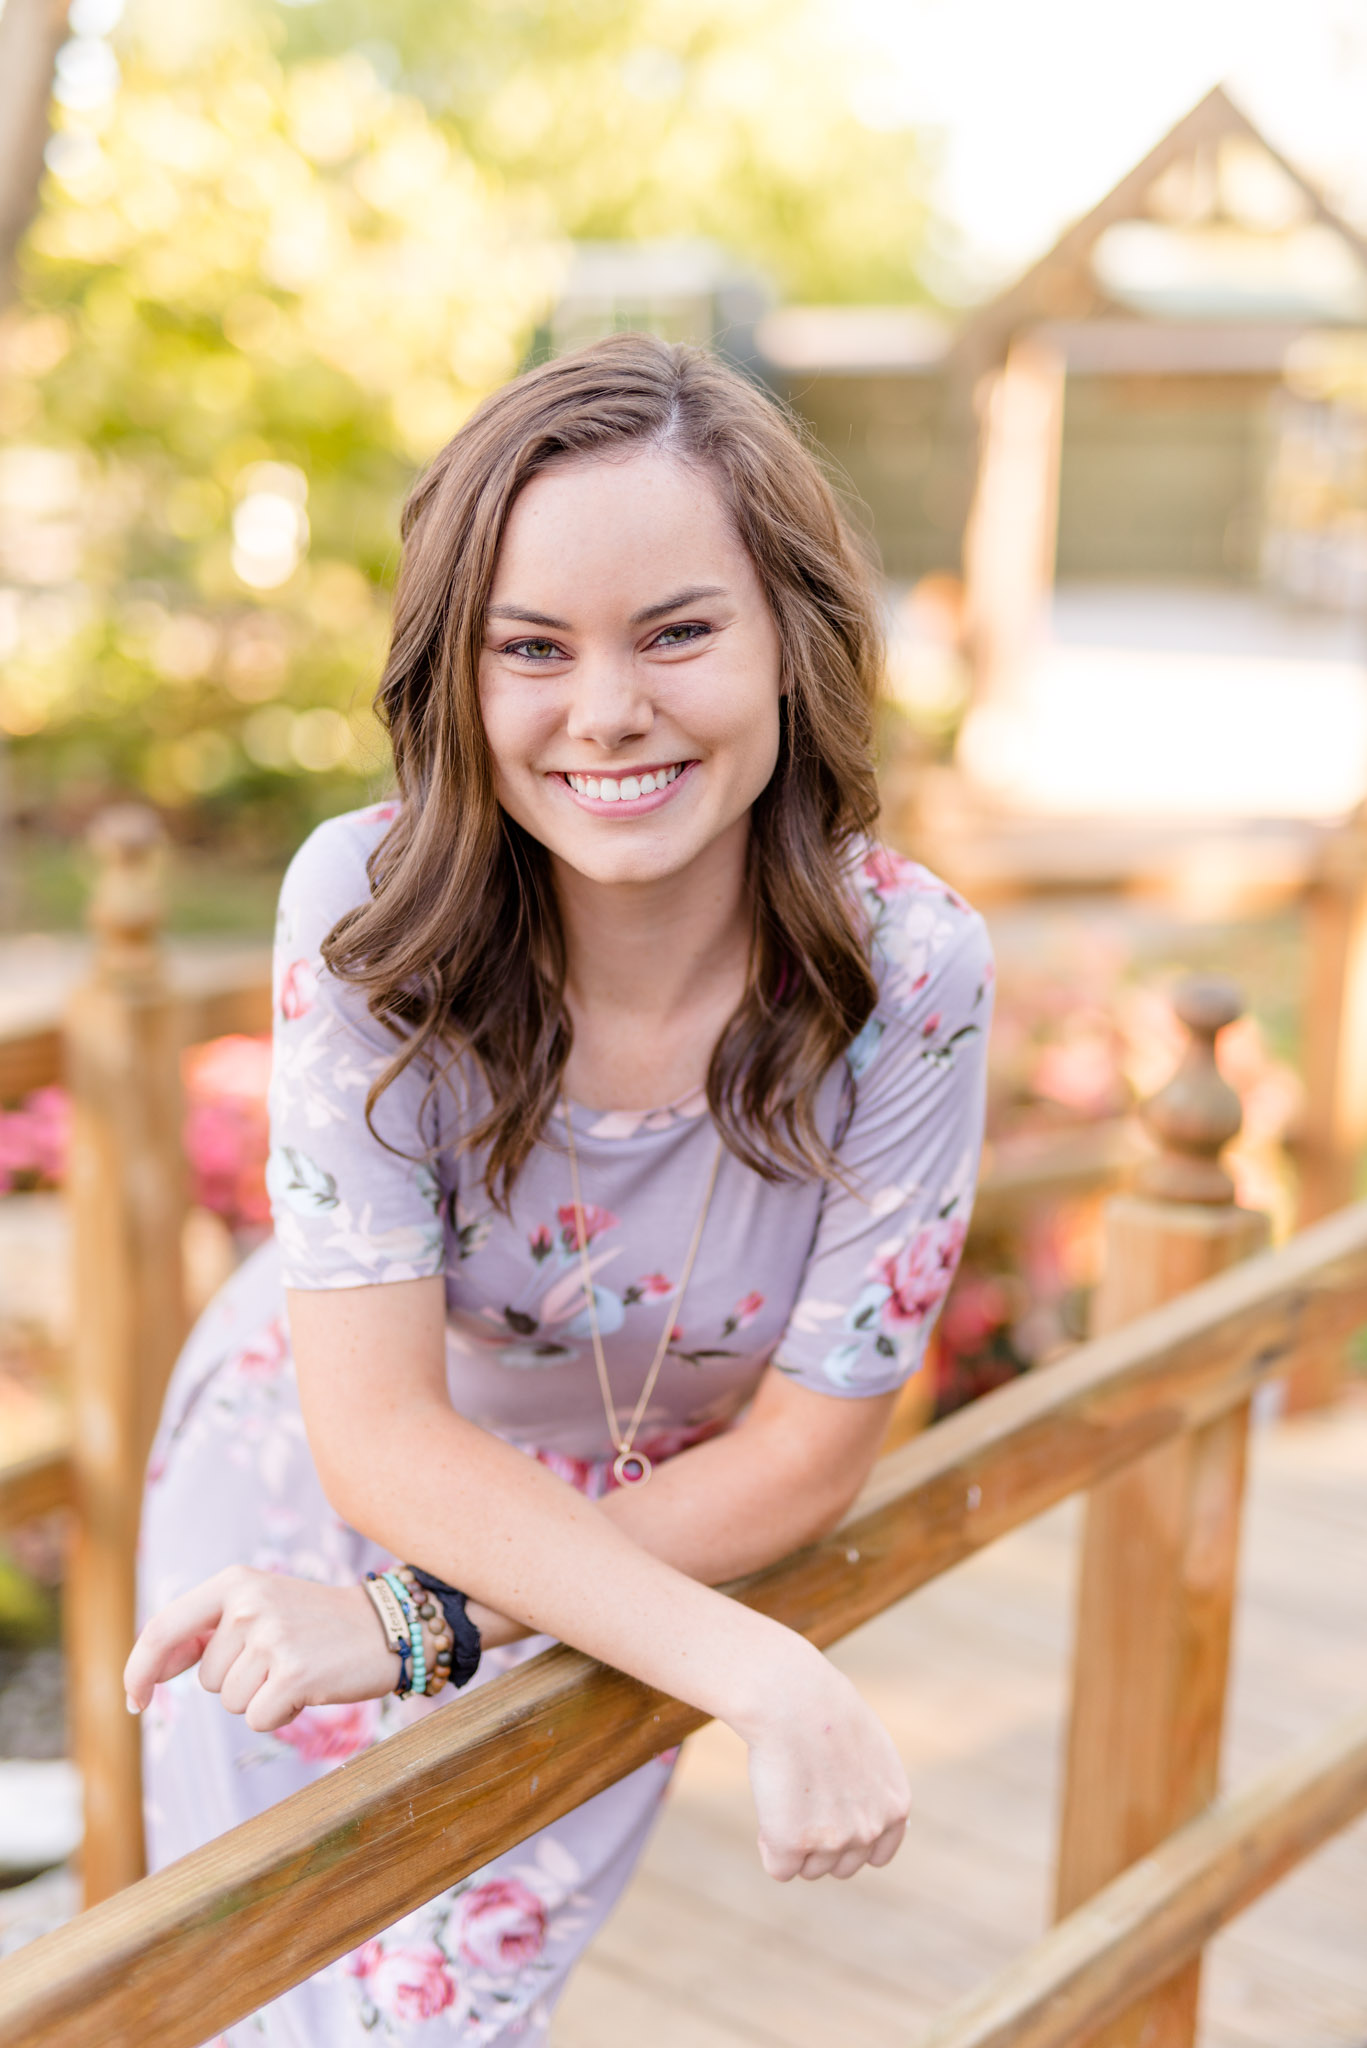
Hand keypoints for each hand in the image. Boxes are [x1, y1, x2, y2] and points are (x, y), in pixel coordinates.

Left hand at [124, 1568, 398, 1732]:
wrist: (385, 1628)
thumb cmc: (314, 1625)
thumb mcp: (258, 1609)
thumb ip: (205, 1633)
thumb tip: (151, 1670)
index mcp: (234, 1582)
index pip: (163, 1629)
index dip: (139, 1669)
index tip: (135, 1701)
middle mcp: (248, 1603)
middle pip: (205, 1679)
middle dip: (237, 1681)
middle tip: (282, 1658)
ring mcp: (271, 1637)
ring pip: (230, 1702)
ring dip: (261, 1697)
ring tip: (297, 1668)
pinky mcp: (292, 1673)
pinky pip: (256, 1720)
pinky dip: (280, 1715)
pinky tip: (309, 1687)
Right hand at [740, 1657, 908, 1881]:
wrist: (792, 1698)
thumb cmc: (823, 1710)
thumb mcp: (870, 1748)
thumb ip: (873, 1789)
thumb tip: (877, 1817)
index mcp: (895, 1806)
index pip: (877, 1856)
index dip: (849, 1839)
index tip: (830, 1818)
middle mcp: (871, 1829)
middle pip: (839, 1866)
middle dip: (819, 1842)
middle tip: (800, 1796)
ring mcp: (833, 1841)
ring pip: (808, 1869)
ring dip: (794, 1843)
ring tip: (785, 1792)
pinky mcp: (793, 1845)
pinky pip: (779, 1868)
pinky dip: (769, 1846)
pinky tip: (770, 1804)